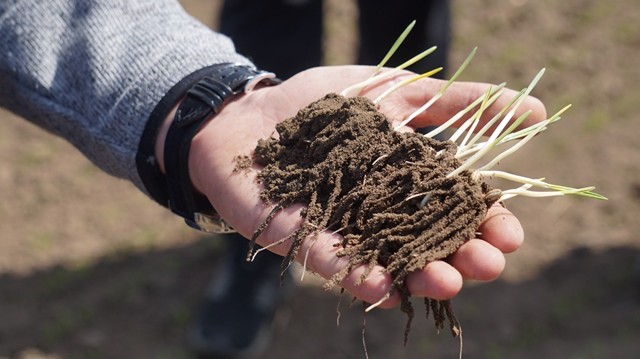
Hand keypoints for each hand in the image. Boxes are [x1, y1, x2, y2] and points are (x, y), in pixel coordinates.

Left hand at [177, 65, 545, 306]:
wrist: (248, 113)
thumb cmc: (323, 104)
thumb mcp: (394, 90)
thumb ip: (454, 102)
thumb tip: (533, 109)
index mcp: (409, 182)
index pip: (457, 208)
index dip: (484, 222)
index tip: (509, 233)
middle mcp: (382, 214)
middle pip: (430, 241)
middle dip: (462, 255)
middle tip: (489, 265)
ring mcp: (344, 230)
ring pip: (390, 260)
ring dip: (420, 274)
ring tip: (449, 282)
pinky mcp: (304, 239)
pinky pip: (334, 262)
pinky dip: (357, 274)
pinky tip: (383, 287)